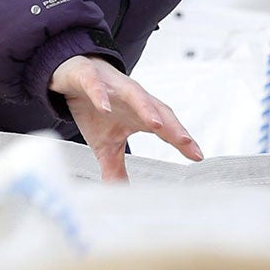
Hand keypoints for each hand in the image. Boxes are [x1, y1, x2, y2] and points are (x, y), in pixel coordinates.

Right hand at [48, 55, 202, 180]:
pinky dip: (101, 94)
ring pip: (134, 93)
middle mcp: (132, 97)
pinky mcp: (90, 77)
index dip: (182, 141)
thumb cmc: (95, 109)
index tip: (198, 156)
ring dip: (146, 107)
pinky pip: (97, 85)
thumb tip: (120, 194)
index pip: (165, 128)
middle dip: (172, 126)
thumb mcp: (105, 144)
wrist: (72, 75)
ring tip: (156, 124)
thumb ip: (116, 168)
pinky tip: (105, 107)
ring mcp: (112, 86)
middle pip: (158, 109)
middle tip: (185, 142)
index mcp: (139, 114)